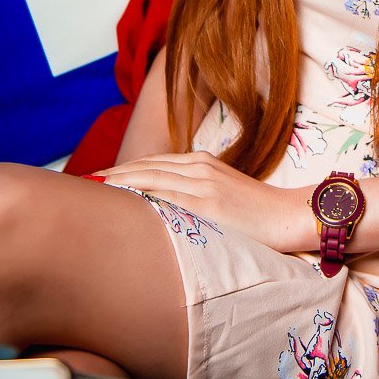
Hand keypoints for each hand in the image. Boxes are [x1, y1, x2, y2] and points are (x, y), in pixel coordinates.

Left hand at [91, 151, 287, 249]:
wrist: (289, 215)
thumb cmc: (260, 211)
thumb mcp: (225, 194)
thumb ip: (199, 193)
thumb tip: (173, 206)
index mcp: (203, 163)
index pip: (155, 163)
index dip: (127, 168)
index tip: (103, 176)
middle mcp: (200, 167)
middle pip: (147, 166)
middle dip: (116, 171)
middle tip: (89, 179)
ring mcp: (203, 183)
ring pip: (151, 175)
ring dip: (122, 178)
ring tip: (96, 185)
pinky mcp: (208, 202)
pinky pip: (166, 194)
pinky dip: (141, 190)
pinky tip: (123, 194)